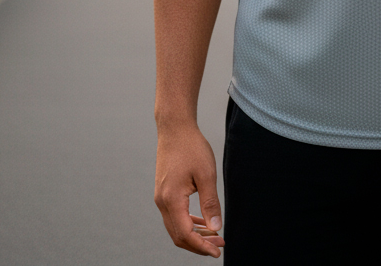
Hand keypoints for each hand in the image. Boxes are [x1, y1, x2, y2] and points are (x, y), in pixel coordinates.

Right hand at [154, 123, 225, 257]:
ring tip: (215, 235)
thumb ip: (210, 203)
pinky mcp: (164, 192)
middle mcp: (162, 202)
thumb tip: (216, 227)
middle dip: (199, 244)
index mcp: (171, 200)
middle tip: (219, 245)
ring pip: (176, 227)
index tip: (217, 251)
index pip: (185, 234)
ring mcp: (161, 198)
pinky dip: (189, 223)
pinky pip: (175, 215)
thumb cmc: (191, 147)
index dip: (202, 246)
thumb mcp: (206, 174)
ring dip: (195, 235)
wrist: (175, 128)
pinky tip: (203, 223)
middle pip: (178, 235)